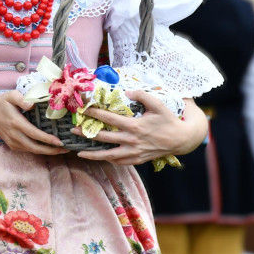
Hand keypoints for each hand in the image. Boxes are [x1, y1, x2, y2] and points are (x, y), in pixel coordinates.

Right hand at [0, 91, 68, 155]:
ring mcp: (13, 142)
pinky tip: (48, 147)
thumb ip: (21, 98)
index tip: (59, 141)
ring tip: (61, 149)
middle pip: (34, 147)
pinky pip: (28, 149)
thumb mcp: (10, 95)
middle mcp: (14, 135)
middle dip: (51, 150)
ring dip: (47, 152)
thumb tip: (32, 105)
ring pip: (32, 150)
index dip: (47, 139)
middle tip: (65, 148)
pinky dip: (39, 150)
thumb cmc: (3, 103)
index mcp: (16, 122)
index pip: (34, 134)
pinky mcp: (13, 145)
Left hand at [74, 91, 204, 164]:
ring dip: (93, 154)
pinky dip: (109, 160)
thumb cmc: (168, 120)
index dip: (95, 113)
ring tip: (79, 153)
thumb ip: (142, 95)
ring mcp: (134, 152)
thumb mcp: (158, 104)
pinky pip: (120, 162)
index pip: (109, 119)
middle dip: (87, 134)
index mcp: (134, 126)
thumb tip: (127, 91)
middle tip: (73, 130)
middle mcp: (131, 141)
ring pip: (109, 155)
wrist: (181, 139)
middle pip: (104, 138)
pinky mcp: (138, 160)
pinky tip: (99, 158)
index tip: (83, 109)